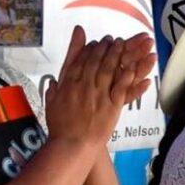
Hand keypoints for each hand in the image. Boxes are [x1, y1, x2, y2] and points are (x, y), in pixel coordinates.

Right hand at [45, 26, 156, 145]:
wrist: (72, 144)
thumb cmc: (60, 128)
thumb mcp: (51, 105)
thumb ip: (53, 91)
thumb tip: (53, 82)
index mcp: (68, 84)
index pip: (79, 60)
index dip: (88, 49)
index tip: (95, 42)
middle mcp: (83, 85)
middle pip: (95, 61)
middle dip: (104, 47)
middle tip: (111, 39)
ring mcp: (98, 94)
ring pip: (108, 69)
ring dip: (116, 55)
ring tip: (122, 45)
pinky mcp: (111, 105)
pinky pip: (121, 87)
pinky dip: (127, 75)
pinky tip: (132, 65)